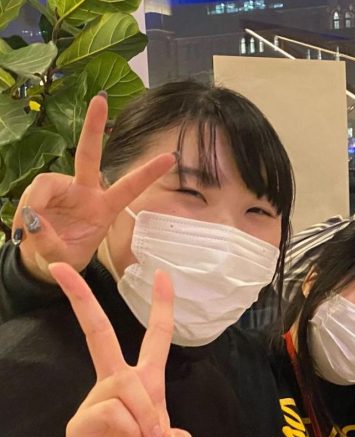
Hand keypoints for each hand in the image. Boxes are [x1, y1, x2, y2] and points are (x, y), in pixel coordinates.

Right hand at [12, 94, 175, 282]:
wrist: (43, 260)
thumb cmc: (63, 257)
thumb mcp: (61, 258)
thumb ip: (48, 241)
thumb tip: (33, 218)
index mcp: (105, 208)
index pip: (129, 187)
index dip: (148, 172)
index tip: (171, 156)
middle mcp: (86, 191)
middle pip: (89, 155)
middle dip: (94, 127)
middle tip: (101, 100)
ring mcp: (64, 188)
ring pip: (46, 184)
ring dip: (35, 205)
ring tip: (31, 231)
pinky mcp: (44, 190)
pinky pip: (33, 193)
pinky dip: (26, 210)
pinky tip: (24, 225)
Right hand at [49, 262, 193, 436]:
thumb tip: (176, 436)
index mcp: (142, 384)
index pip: (152, 338)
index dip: (160, 308)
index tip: (162, 275)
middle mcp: (115, 385)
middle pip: (99, 334)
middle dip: (82, 300)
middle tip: (62, 267)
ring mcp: (95, 401)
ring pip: (126, 385)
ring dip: (146, 415)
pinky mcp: (82, 421)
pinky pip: (113, 410)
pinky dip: (133, 428)